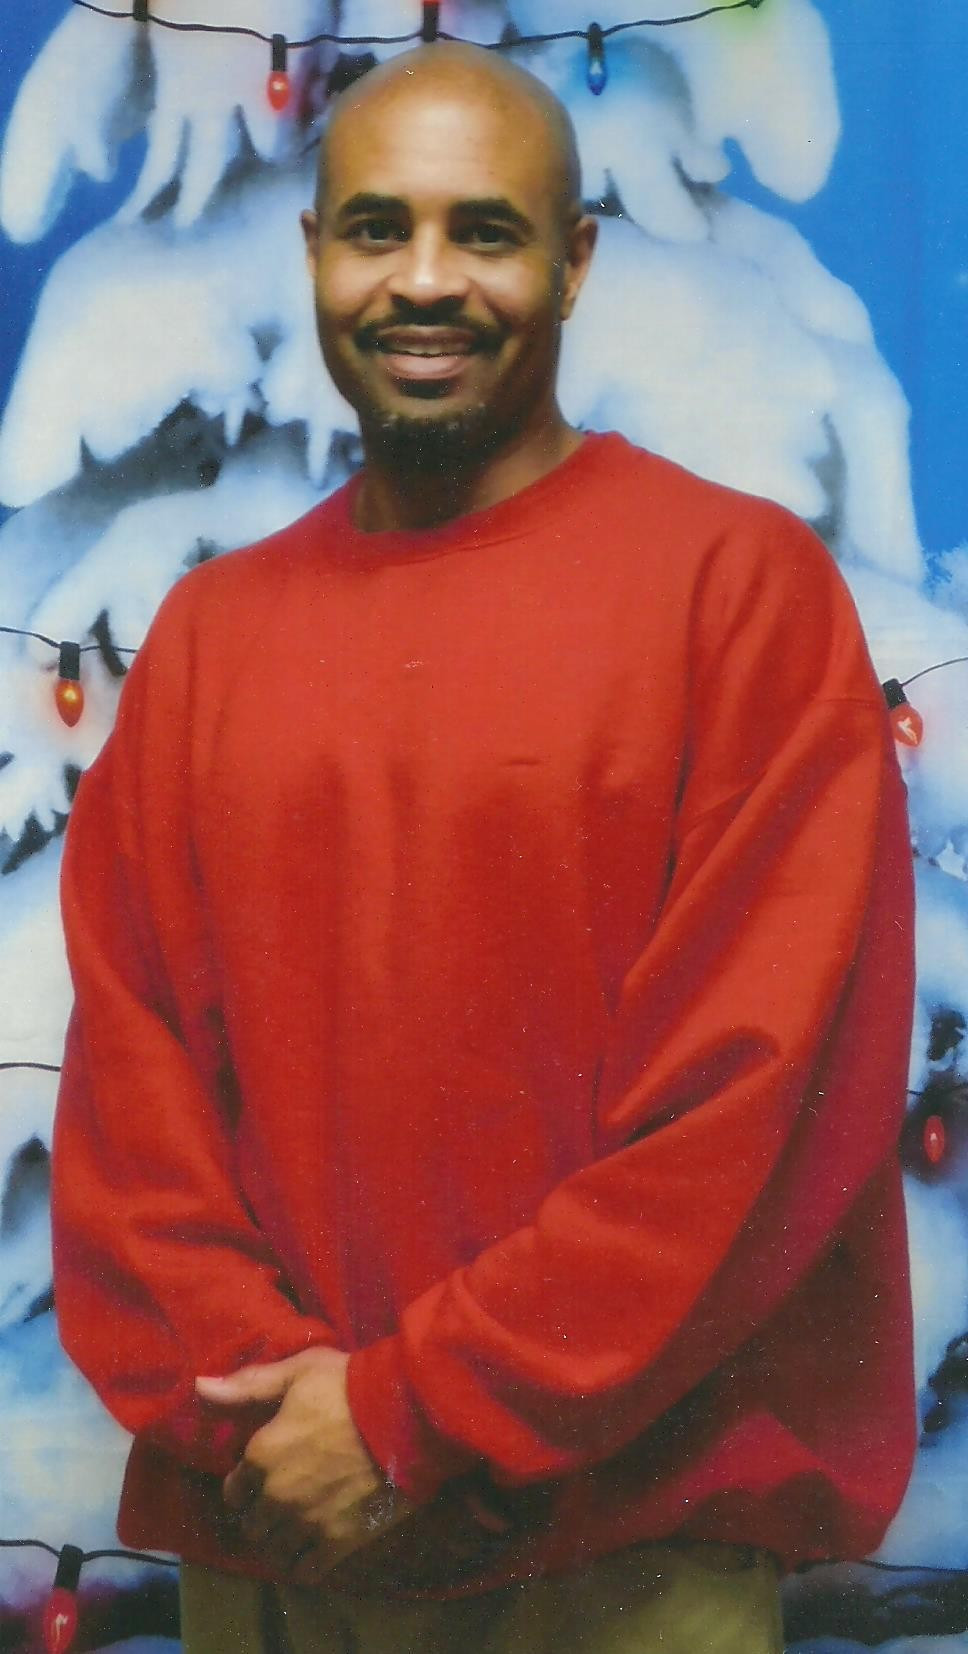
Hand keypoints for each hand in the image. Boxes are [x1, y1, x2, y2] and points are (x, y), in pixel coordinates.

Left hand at [196, 1348, 411, 1584]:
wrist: (405, 1416)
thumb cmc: (349, 1386)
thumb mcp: (297, 1372)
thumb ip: (248, 1385)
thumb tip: (199, 1386)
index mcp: (262, 1454)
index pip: (234, 1489)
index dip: (245, 1485)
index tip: (259, 1479)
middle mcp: (277, 1495)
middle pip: (253, 1524)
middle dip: (261, 1515)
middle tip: (279, 1504)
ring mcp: (307, 1522)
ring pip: (275, 1551)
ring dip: (279, 1543)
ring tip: (293, 1531)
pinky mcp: (339, 1541)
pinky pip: (306, 1570)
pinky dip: (303, 1565)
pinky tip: (312, 1552)